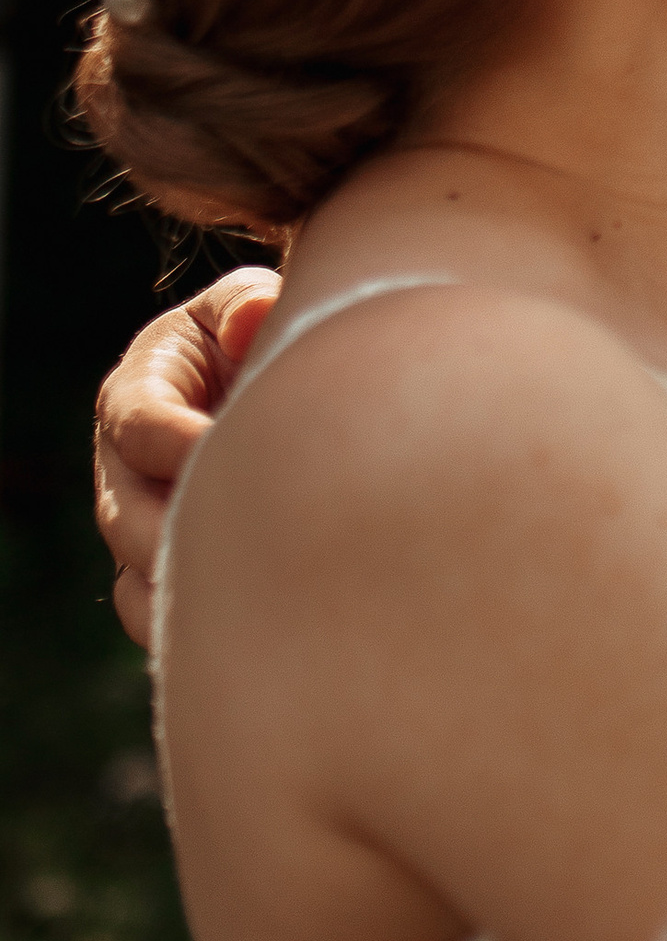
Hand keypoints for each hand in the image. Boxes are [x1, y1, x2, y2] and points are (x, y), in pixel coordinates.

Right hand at [93, 270, 279, 646]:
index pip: (139, 426)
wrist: (268, 392)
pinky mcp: (159, 569)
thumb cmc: (257, 340)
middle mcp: (123, 469)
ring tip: (248, 602)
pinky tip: (254, 634)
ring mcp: (136, 526)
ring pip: (135, 579)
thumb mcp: (247, 307)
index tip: (230, 453)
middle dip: (178, 536)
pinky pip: (156, 615)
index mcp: (136, 395)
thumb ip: (246, 306)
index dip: (179, 445)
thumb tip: (252, 321)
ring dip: (183, 596)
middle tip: (247, 548)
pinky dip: (191, 633)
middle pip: (127, 518)